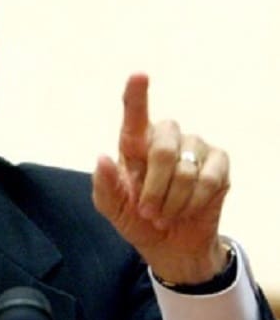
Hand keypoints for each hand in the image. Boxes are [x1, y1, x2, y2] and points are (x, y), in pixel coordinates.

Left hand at [92, 73, 230, 283]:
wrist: (170, 244)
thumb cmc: (136, 219)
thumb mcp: (112, 208)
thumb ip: (104, 186)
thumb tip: (101, 158)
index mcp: (134, 143)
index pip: (134, 114)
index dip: (136, 94)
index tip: (138, 75)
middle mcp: (165, 138)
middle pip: (162, 149)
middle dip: (154, 188)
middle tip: (148, 211)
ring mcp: (194, 147)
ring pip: (184, 170)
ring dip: (172, 201)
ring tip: (165, 215)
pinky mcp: (219, 163)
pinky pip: (209, 180)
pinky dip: (194, 202)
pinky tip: (188, 209)